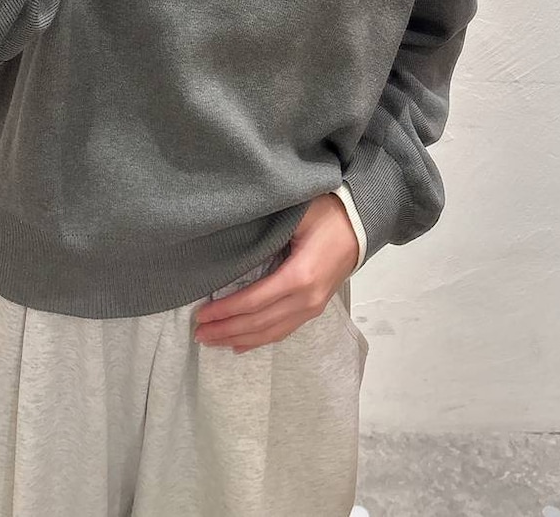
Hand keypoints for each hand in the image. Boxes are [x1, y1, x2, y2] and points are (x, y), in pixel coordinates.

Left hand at [193, 195, 359, 353]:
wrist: (362, 225)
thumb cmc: (327, 214)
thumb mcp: (295, 216)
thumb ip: (266, 233)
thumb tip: (230, 244)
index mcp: (300, 276)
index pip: (254, 301)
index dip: (226, 310)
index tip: (201, 313)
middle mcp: (306, 299)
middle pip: (259, 322)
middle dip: (226, 330)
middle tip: (197, 333)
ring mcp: (312, 307)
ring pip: (270, 332)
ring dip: (239, 338)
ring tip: (212, 341)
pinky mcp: (314, 308)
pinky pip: (283, 330)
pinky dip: (260, 339)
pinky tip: (241, 345)